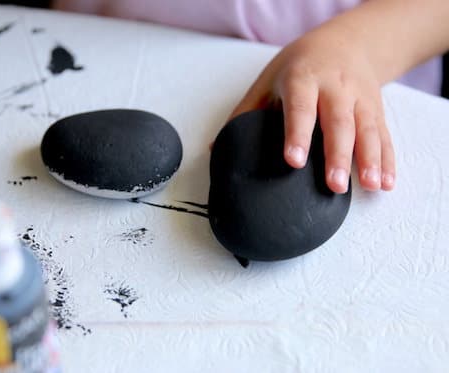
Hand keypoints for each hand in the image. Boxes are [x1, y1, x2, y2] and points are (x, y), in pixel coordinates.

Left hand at [230, 26, 395, 193]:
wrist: (345, 42)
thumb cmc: (299, 66)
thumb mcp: (268, 81)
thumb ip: (246, 113)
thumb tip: (216, 148)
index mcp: (303, 80)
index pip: (300, 108)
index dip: (297, 134)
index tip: (293, 160)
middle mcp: (335, 88)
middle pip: (339, 123)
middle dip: (338, 155)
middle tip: (334, 184)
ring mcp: (360, 98)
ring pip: (368, 129)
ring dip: (370, 159)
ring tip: (371, 185)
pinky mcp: (376, 109)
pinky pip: (385, 135)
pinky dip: (387, 159)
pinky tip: (386, 182)